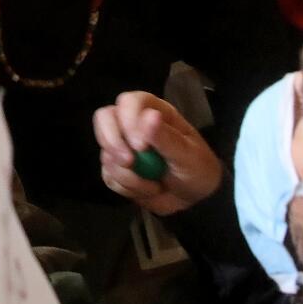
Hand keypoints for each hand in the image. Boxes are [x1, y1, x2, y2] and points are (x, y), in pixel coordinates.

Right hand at [93, 92, 221, 215]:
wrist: (195, 201)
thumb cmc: (198, 170)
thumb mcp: (188, 155)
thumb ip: (167, 138)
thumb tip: (149, 116)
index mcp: (154, 113)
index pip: (128, 102)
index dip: (128, 120)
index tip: (140, 146)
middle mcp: (134, 126)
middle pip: (104, 118)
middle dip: (112, 142)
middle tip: (129, 163)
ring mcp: (123, 147)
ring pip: (105, 152)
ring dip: (127, 175)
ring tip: (154, 185)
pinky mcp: (117, 169)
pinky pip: (108, 176)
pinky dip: (127, 188)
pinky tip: (147, 190)